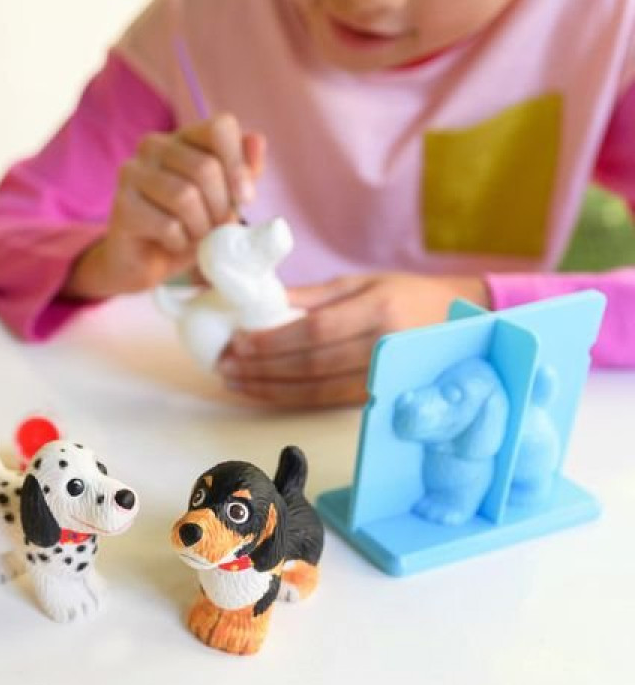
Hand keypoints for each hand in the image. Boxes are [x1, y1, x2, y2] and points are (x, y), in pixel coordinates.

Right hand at [64, 115, 265, 298]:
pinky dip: (180, 242)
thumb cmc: (188, 226)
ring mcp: (132, 172)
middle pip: (206, 168)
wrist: (146, 261)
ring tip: (195, 236)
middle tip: (215, 227)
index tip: (245, 199)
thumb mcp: (224, 200)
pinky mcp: (122, 205)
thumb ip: (243, 171)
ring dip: (201, 227)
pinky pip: (167, 225)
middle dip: (220, 207)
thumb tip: (257, 140)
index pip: (220, 127)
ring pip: (186, 197)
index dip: (239, 165)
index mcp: (183, 136)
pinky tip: (172, 244)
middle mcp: (153, 145)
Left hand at [218, 272, 489, 408]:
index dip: (273, 340)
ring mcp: (382, 378)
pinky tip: (263, 391)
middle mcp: (383, 347)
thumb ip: (312, 296)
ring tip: (234, 380)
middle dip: (261, 367)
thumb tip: (260, 302)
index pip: (315, 331)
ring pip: (315, 391)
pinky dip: (288, 398)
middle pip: (310, 364)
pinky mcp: (377, 398)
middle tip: (225, 364)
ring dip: (268, 388)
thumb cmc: (406, 296)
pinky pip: (325, 402)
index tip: (238, 340)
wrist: (459, 322)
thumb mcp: (362, 283)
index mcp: (378, 310)